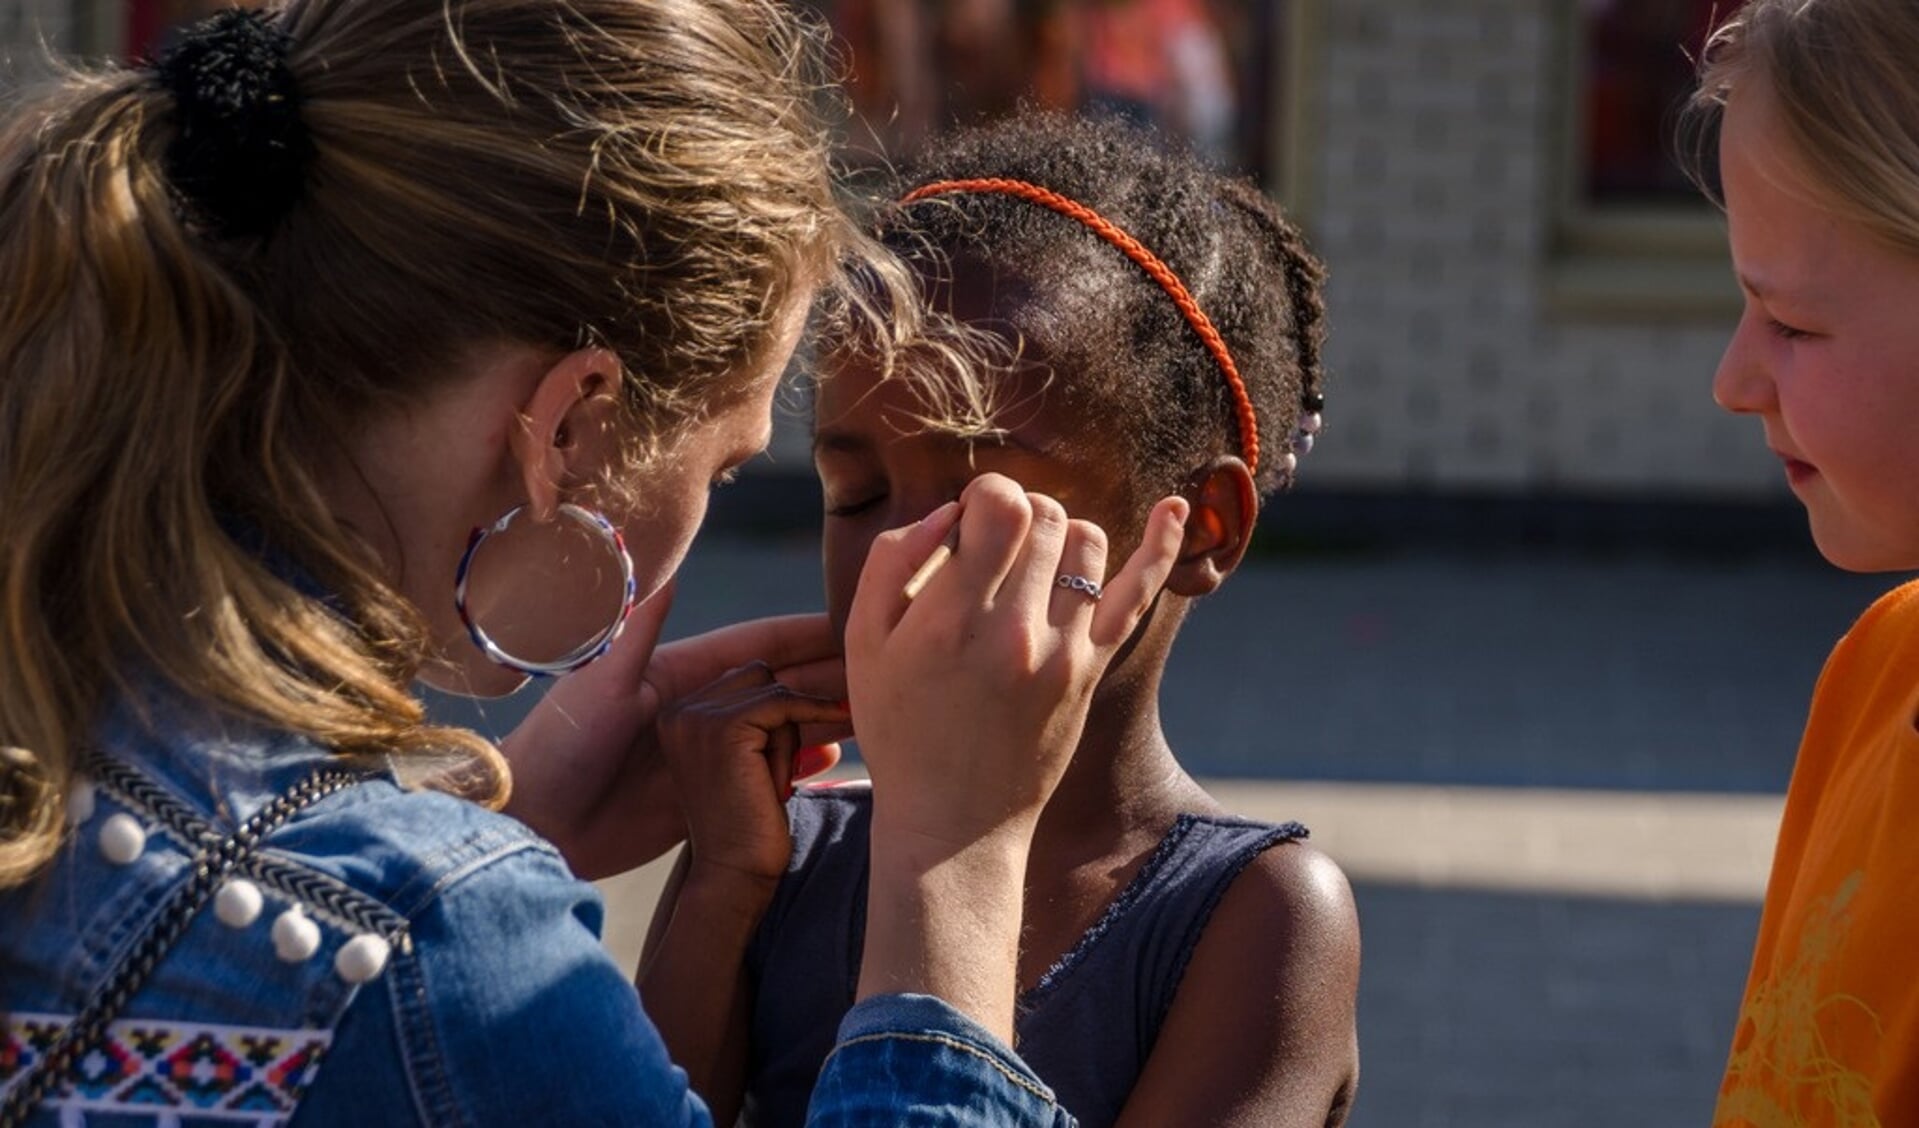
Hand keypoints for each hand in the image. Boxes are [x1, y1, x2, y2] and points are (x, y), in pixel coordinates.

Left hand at [501, 582, 851, 879]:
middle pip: (780, 685)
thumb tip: (671, 570)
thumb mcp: (601, 684)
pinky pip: (765, 774)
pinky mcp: (704, 795)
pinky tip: (836, 760)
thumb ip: (639, 630)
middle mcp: (699, 708)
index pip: (759, 646)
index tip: (855, 624)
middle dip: (830, 675)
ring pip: (780, 727)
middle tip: (884, 672)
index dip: (807, 635)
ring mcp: (706, 753)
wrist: (534, 825)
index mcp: (679, 673)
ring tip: (874, 715)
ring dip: (823, 720)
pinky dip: (801, 764)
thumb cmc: (559, 748)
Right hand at [659, 662, 846, 885]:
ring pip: (772, 690)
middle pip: (758, 676)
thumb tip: (823, 683)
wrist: (733, 872)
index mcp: (676, 717)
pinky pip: (783, 704)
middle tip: (772, 775)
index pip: (743, 681)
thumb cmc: (750, 822)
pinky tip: (794, 768)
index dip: (774, 714)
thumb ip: (760, 720)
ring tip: (771, 783)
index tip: (789, 751)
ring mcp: (696, 717)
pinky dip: (800, 732)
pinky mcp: (723, 728)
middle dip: (780, 718)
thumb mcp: (749, 759)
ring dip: (787, 734)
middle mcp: (678, 711)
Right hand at [846, 473, 1188, 850]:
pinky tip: (1173, 508)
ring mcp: (1064, 651)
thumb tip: (947, 511)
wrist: (953, 825)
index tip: (967, 521)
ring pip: (1088, 540)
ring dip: (1060, 534)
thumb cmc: (899, 729)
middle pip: (1046, 515)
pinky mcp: (1093, 670)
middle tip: (992, 548)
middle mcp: (1015, 629)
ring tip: (1031, 565)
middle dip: (1018, 512)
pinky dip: (1162, 546)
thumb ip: (892, 562)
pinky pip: (1139, 594)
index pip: (1002, 504)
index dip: (986, 495)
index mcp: (952, 617)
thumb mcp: (863, 645)